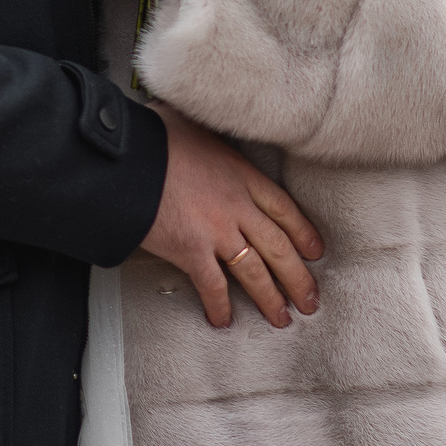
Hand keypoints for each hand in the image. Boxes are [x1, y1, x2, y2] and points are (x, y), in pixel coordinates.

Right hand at [138, 103, 323, 329]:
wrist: (129, 158)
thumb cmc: (156, 137)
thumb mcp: (195, 126)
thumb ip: (209, 139)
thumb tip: (200, 131)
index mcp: (242, 173)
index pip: (284, 208)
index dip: (304, 233)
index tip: (315, 252)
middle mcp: (237, 205)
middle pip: (279, 247)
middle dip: (298, 278)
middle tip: (309, 300)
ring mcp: (217, 231)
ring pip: (255, 272)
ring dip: (271, 299)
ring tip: (281, 318)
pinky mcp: (191, 251)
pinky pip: (212, 287)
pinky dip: (219, 306)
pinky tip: (223, 320)